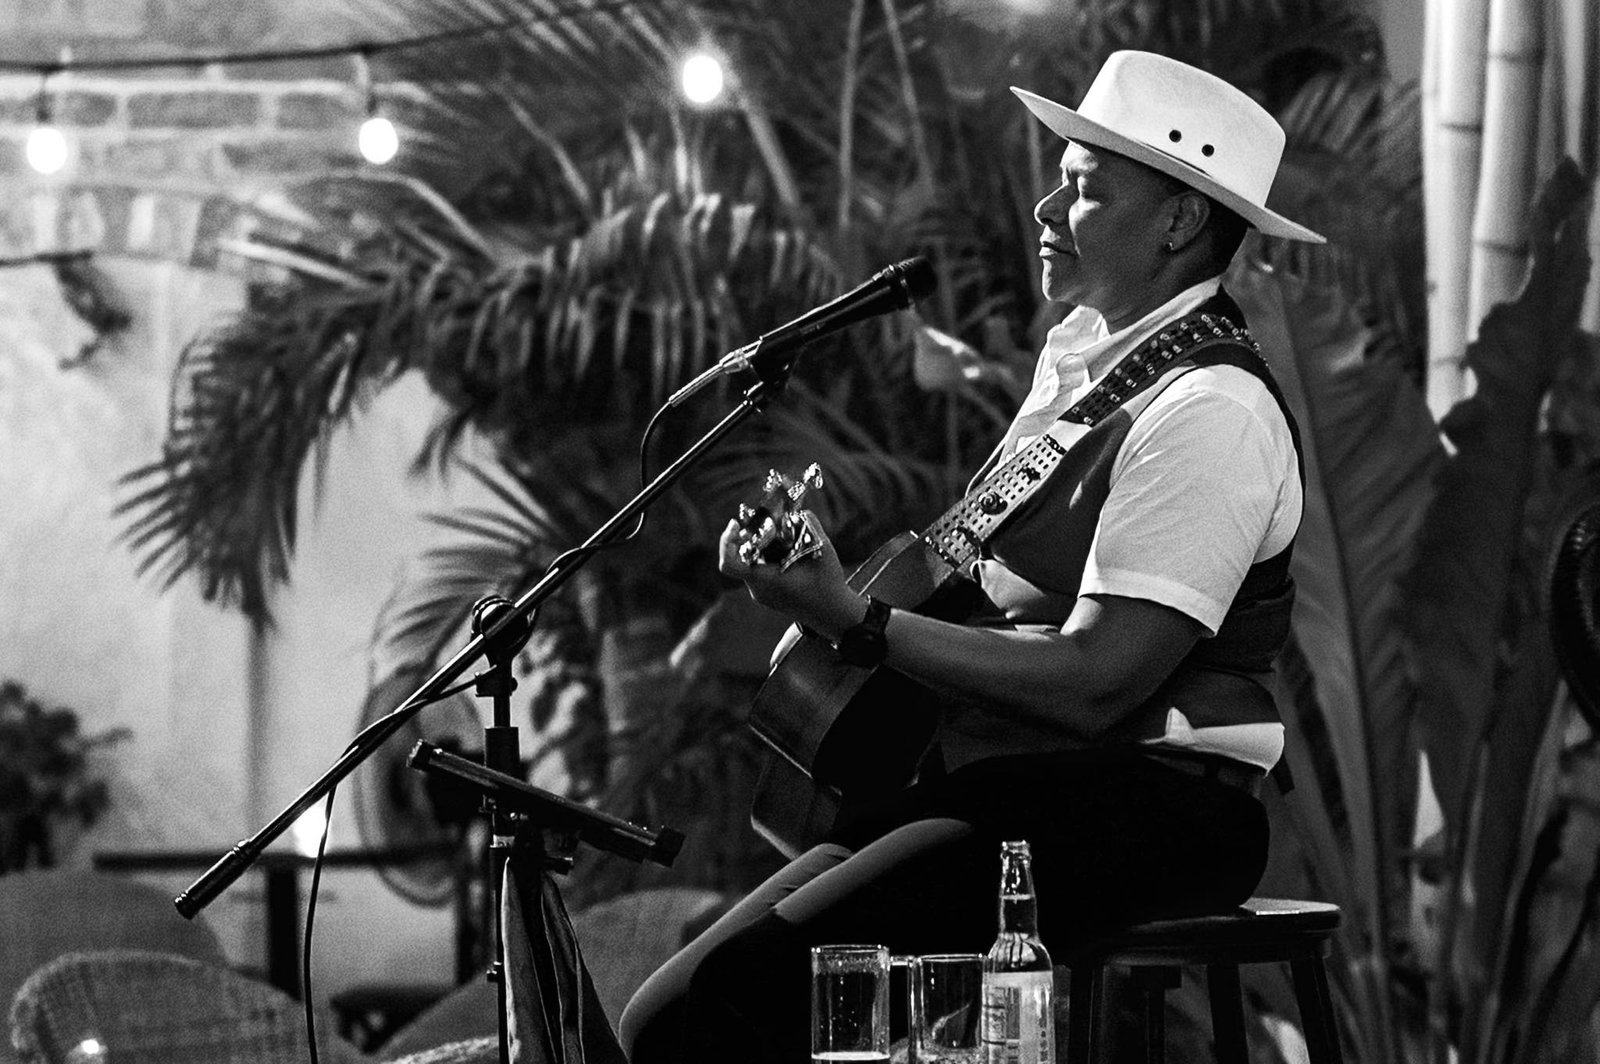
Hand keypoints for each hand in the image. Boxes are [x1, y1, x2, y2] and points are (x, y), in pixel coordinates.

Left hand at [719, 511, 864, 637]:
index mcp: (766, 580)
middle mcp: (759, 590)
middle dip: (748, 537)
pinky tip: (784, 549)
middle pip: (740, 558)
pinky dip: (765, 557)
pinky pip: (758, 571)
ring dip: (758, 547)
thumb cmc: (829, 587)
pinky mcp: (769, 595)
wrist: (834, 615)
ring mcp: (762, 594)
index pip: (729, 564)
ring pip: (750, 564)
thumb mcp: (824, 550)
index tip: (737, 524)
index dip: (726, 542)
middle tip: (761, 522)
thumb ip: (811, 525)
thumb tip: (800, 512)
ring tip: (777, 534)